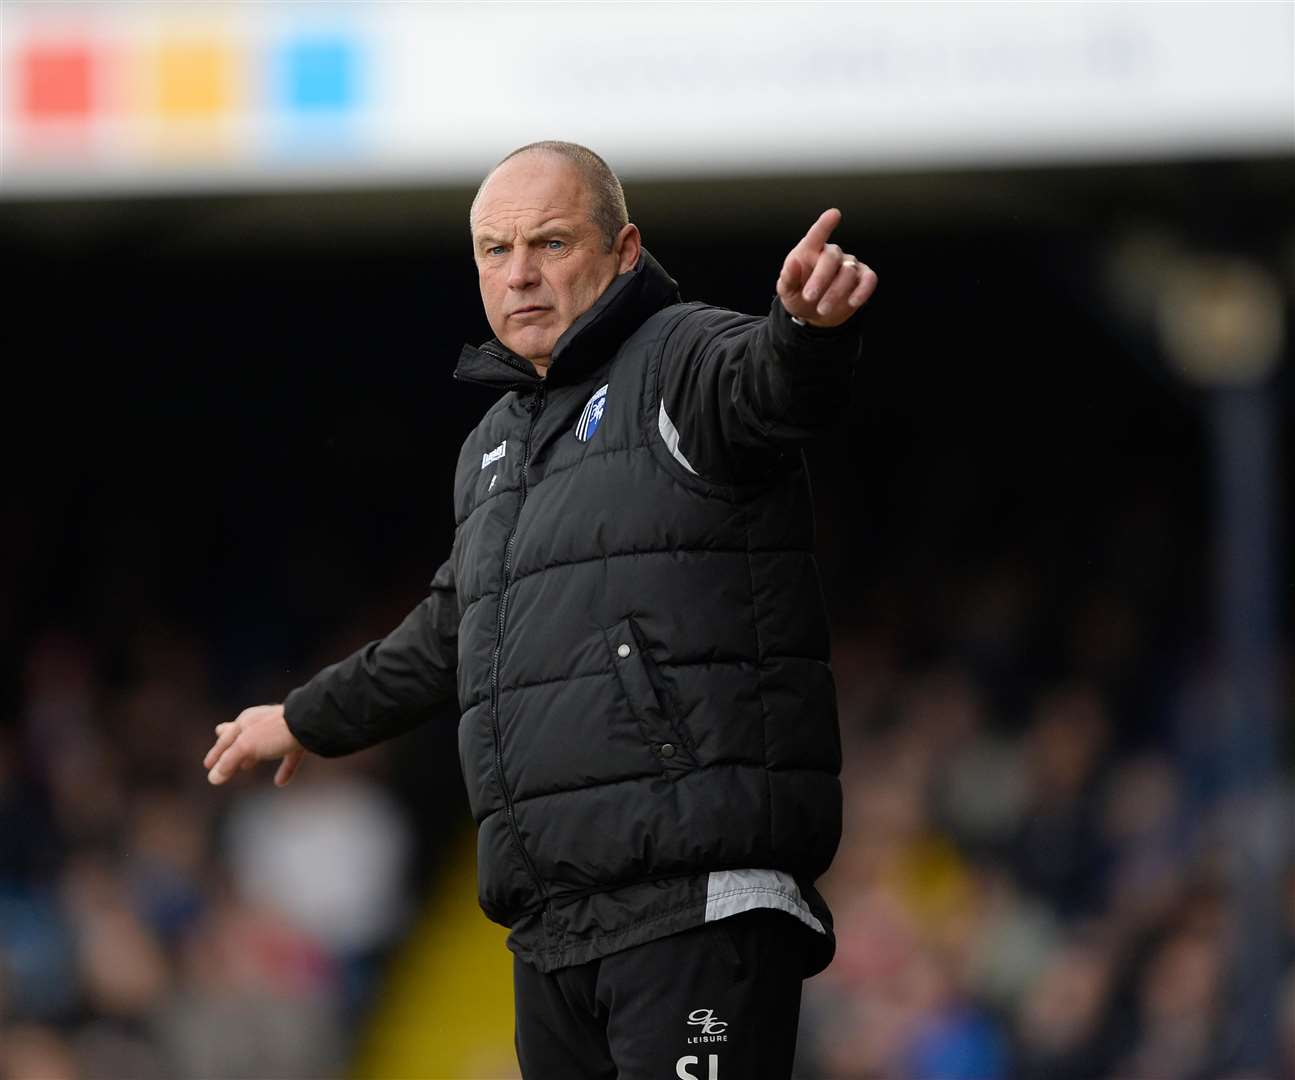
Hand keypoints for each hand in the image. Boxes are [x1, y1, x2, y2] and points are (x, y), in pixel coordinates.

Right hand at [204, 703, 305, 786]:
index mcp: (246, 721)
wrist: (311, 723)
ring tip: (247, 767)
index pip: (226, 740)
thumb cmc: (275, 731)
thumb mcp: (245, 746)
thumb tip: (213, 777)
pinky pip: (289, 757)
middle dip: (232, 749)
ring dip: (254, 758)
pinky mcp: (299, 741)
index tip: (207, 765)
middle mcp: (263, 724)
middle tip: (222, 758)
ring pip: (264, 747)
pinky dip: (283, 769)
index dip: (216, 754)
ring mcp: (282, 732)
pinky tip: (280, 782)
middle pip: (243, 738)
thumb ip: (229, 761)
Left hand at [776, 208, 876, 327]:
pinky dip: (862, 291)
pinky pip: (869, 280)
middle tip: (809, 297)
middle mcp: (832, 254)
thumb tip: (793, 263)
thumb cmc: (799, 295)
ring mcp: (849, 265)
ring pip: (848, 272)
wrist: (814, 314)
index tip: (834, 214)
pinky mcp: (863, 278)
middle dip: (820, 278)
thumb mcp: (787, 290)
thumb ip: (788, 277)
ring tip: (822, 310)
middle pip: (832, 257)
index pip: (817, 234)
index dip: (825, 224)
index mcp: (810, 251)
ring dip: (835, 293)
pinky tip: (852, 302)